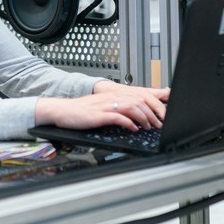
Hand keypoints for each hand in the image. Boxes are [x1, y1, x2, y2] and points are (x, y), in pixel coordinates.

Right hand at [35, 83, 166, 131]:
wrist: (62, 110)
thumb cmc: (80, 111)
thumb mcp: (102, 107)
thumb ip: (117, 109)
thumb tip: (133, 117)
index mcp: (113, 95)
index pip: (139, 96)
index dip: (153, 106)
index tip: (161, 115)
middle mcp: (111, 98)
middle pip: (139, 101)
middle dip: (152, 113)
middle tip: (158, 124)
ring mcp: (105, 106)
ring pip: (132, 107)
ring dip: (144, 118)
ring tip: (148, 127)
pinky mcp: (99, 115)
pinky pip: (118, 117)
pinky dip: (129, 123)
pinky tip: (133, 128)